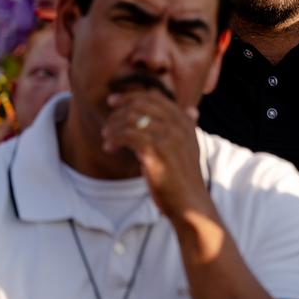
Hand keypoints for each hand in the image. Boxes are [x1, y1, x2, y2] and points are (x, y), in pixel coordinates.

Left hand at [101, 89, 210, 221]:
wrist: (189, 202)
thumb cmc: (185, 177)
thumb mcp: (190, 147)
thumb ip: (188, 127)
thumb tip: (191, 110)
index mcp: (185, 121)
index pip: (155, 97)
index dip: (131, 96)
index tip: (114, 102)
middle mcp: (178, 125)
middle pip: (142, 104)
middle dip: (119, 110)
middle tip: (107, 124)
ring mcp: (169, 137)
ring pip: (132, 119)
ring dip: (114, 127)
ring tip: (107, 138)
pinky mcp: (156, 151)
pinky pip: (128, 135)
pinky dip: (115, 139)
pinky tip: (109, 148)